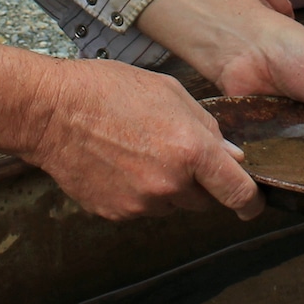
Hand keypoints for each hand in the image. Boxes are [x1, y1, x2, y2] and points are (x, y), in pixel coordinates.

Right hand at [21, 57, 262, 220]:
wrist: (52, 111)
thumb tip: (231, 156)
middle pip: (203, 200)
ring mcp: (141, 203)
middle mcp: (170, 183)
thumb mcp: (168, 91)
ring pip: (171, 204)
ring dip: (166, 186)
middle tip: (171, 150)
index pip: (237, 192)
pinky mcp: (116, 213)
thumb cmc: (108, 90)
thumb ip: (207, 126)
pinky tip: (118, 162)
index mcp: (190, 149)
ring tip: (137, 150)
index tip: (251, 202)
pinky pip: (141, 208)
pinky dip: (137, 191)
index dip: (250, 201)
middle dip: (197, 181)